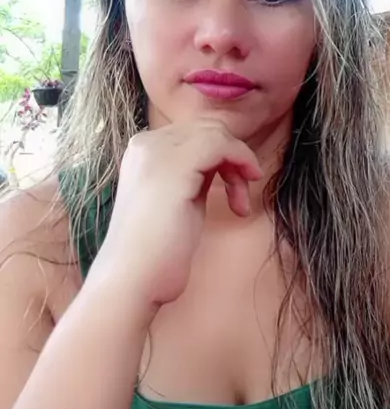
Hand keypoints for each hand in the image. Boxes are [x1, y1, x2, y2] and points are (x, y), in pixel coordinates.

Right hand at [89, 119, 262, 316]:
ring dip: (239, 163)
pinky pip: (220, 144)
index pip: (195, 133)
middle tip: (239, 194)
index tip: (233, 188)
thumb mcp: (178, 199)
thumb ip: (193, 174)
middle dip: (232, 156)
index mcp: (143, 151)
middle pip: (208, 128)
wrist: (130, 281)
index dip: (222, 154)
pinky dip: (240, 162)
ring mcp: (158, 151)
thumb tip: (222, 160)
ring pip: (216, 132)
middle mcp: (146, 143)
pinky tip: (241, 198)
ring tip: (240, 201)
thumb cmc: (156, 250)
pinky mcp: (174, 165)